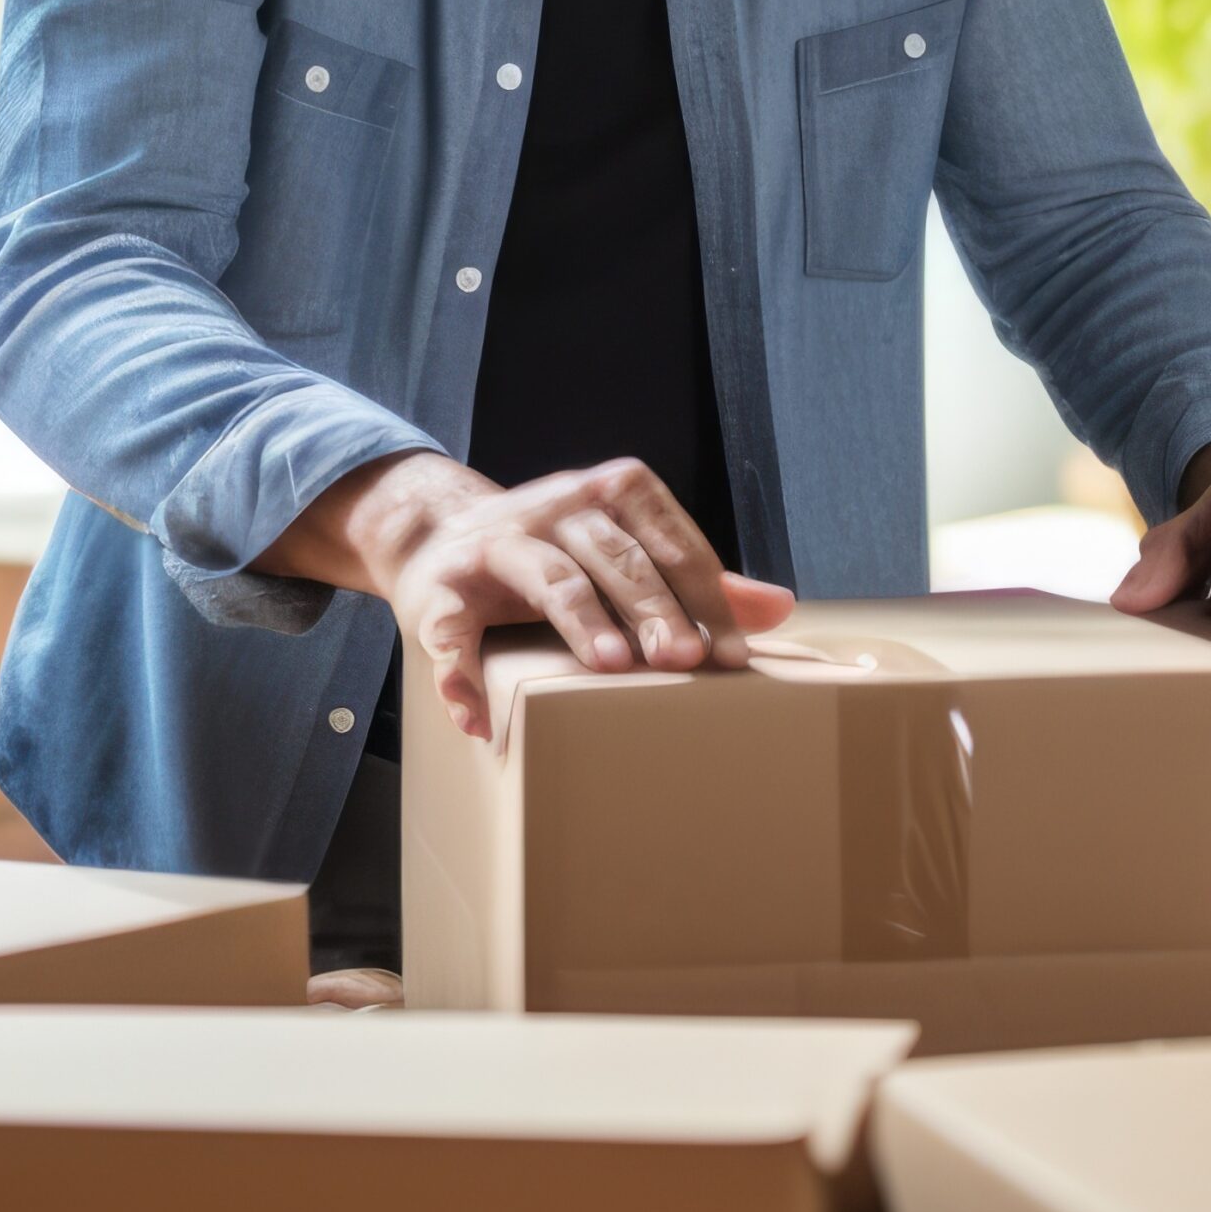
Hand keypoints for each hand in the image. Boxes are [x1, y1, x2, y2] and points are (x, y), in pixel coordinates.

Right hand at [265, 451, 797, 739]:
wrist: (433, 535)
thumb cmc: (552, 552)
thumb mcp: (622, 550)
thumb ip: (692, 577)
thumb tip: (778, 607)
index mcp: (607, 495)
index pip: (669, 541)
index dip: (704, 596)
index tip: (731, 655)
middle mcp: (553, 507)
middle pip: (613, 555)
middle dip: (652, 606)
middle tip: (684, 662)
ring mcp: (494, 543)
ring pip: (547, 574)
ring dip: (580, 621)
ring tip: (611, 666)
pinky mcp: (439, 587)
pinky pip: (449, 628)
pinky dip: (460, 673)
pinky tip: (479, 716)